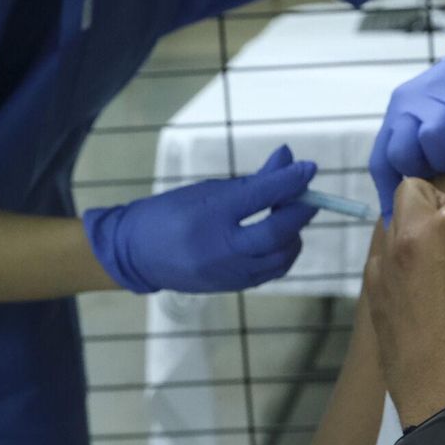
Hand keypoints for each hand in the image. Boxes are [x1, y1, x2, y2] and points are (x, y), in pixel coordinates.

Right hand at [83, 146, 316, 294]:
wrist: (136, 254)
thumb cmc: (173, 213)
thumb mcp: (208, 190)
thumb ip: (253, 180)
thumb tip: (289, 157)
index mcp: (208, 215)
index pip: (259, 196)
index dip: (290, 181)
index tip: (309, 168)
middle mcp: (218, 247)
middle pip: (276, 232)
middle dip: (299, 212)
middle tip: (307, 197)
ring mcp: (227, 272)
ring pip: (280, 257)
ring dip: (294, 235)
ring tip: (290, 218)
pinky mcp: (233, 287)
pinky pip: (271, 271)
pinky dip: (283, 253)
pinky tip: (279, 240)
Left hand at [370, 26, 444, 219]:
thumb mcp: (426, 118)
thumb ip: (412, 152)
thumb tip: (394, 212)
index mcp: (398, 113)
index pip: (382, 159)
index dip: (387, 192)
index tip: (396, 220)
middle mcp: (410, 104)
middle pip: (404, 154)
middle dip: (425, 169)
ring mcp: (439, 100)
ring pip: (433, 143)